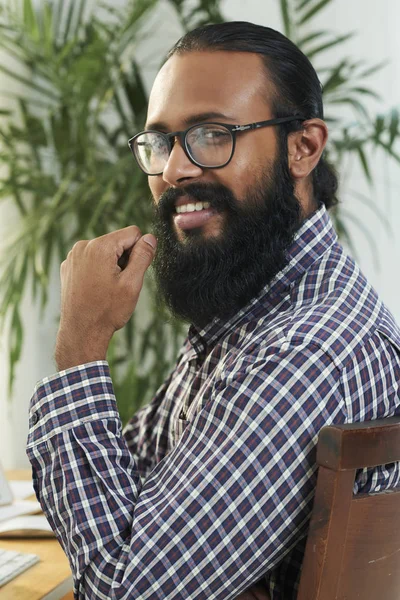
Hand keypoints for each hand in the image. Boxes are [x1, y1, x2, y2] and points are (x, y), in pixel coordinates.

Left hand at [55, 226, 156, 370]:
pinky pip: (91, 260)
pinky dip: (98, 270)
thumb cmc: (107, 311)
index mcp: (100, 246)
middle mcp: (83, 246)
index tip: (132, 273)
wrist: (82, 332)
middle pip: (117, 241)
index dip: (139, 252)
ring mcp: (72, 256)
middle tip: (119, 284)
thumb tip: (150, 238)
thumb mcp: (132, 283)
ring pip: (105, 251)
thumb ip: (143, 256)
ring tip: (107, 288)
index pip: (133, 233)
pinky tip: (96, 289)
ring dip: (111, 265)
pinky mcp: (68, 267)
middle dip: (124, 259)